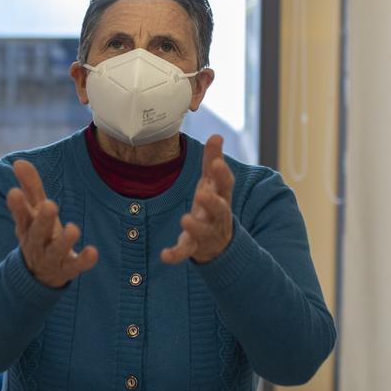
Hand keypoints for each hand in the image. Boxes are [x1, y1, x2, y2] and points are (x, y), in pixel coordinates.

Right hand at [7, 160, 98, 287]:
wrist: (38, 274)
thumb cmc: (38, 232)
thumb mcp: (33, 211)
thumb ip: (30, 187)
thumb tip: (18, 161)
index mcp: (27, 227)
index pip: (20, 215)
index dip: (17, 205)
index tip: (14, 192)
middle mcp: (36, 243)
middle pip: (37, 233)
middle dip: (42, 220)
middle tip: (49, 205)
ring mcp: (51, 259)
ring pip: (55, 251)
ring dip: (64, 241)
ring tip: (73, 228)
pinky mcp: (66, 269)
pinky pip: (75, 266)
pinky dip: (83, 261)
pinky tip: (93, 252)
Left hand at [161, 134, 235, 264]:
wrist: (219, 241)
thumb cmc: (214, 203)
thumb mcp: (213, 182)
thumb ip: (213, 159)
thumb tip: (217, 135)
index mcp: (222, 196)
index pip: (226, 185)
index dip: (222, 174)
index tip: (216, 162)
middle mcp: (217, 216)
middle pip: (220, 209)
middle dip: (212, 202)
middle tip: (202, 193)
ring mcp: (207, 233)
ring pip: (204, 231)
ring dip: (195, 226)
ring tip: (185, 219)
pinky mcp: (194, 247)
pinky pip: (185, 252)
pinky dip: (176, 255)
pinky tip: (164, 255)